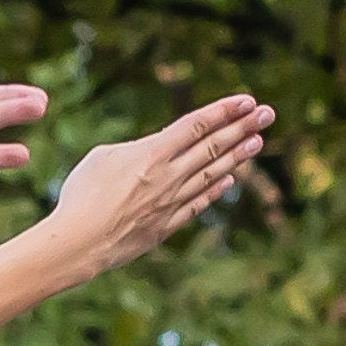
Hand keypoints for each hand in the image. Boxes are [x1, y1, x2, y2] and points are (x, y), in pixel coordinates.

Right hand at [50, 94, 274, 272]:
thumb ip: (136, 148)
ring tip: (258, 142)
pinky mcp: (165, 227)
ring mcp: (170, 203)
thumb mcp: (102, 157)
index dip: (224, 111)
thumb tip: (155, 149)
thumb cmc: (80, 196)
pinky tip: (229, 180)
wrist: (77, 245)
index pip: (197, 125)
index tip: (247, 100)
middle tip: (268, 114)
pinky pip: (197, 204)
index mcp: (152, 153)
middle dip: (243, 128)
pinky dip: (215, 191)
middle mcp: (168, 176)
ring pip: (212, 175)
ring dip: (237, 157)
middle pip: (213, 147)